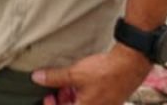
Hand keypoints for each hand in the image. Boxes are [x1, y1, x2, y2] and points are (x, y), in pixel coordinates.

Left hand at [33, 45, 151, 104]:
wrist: (129, 65)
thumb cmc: (106, 73)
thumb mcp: (75, 74)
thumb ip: (55, 78)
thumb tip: (37, 78)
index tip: (47, 97)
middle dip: (62, 102)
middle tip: (55, 90)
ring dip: (71, 98)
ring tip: (67, 85)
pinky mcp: (108, 101)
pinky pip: (91, 102)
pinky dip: (81, 95)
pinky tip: (79, 84)